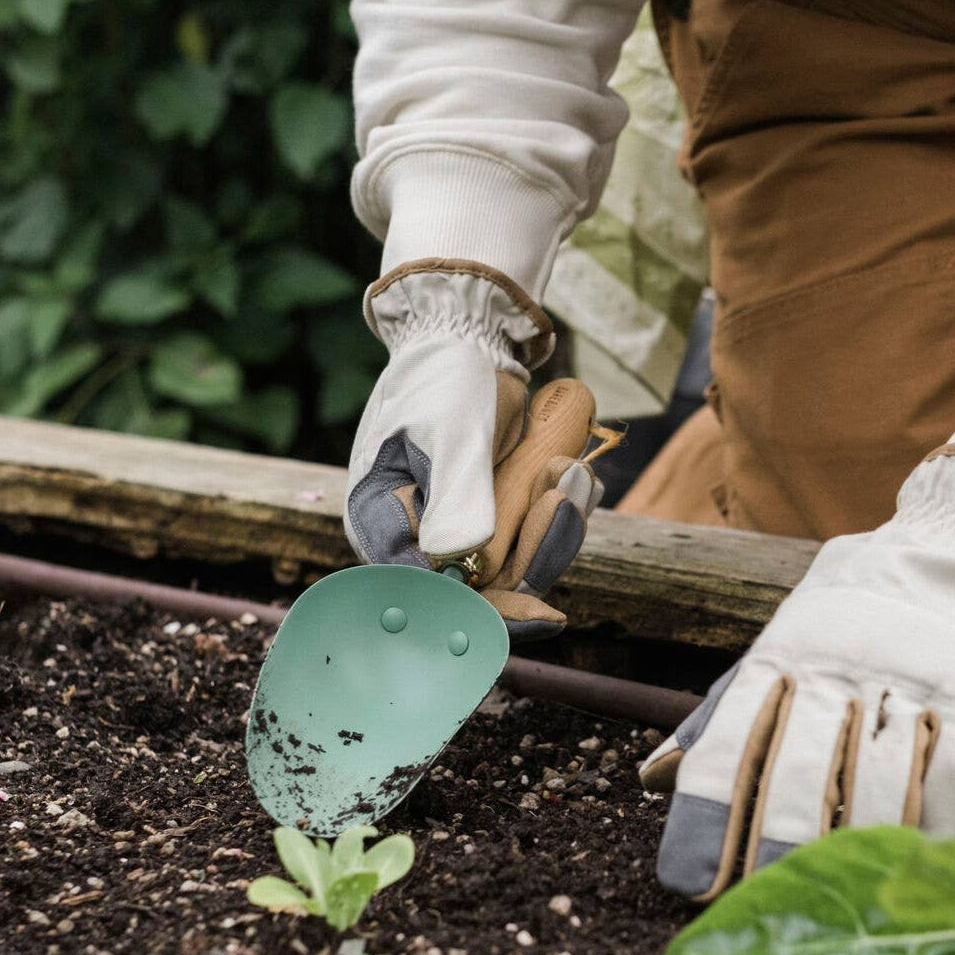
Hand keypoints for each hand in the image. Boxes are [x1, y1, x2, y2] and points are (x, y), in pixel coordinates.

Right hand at [344, 258, 607, 640]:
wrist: (467, 341)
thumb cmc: (443, 379)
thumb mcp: (452, 432)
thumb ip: (457, 496)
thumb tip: (457, 562)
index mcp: (380, 524)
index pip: (427, 593)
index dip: (483, 613)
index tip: (541, 612)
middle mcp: (413, 543)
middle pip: (479, 591)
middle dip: (534, 553)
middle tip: (566, 500)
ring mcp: (455, 536)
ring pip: (513, 569)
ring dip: (553, 530)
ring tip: (569, 468)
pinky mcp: (490, 524)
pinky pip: (530, 544)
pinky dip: (559, 518)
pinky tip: (574, 474)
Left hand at [640, 448, 954, 899]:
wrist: (949, 554)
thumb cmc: (841, 625)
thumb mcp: (771, 655)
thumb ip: (715, 720)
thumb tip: (648, 778)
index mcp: (777, 659)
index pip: (731, 739)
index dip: (708, 813)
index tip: (685, 882)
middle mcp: (836, 669)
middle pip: (803, 767)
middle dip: (780, 842)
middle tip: (764, 908)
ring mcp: (910, 681)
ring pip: (880, 775)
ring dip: (859, 844)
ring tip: (840, 903)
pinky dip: (939, 823)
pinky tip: (917, 867)